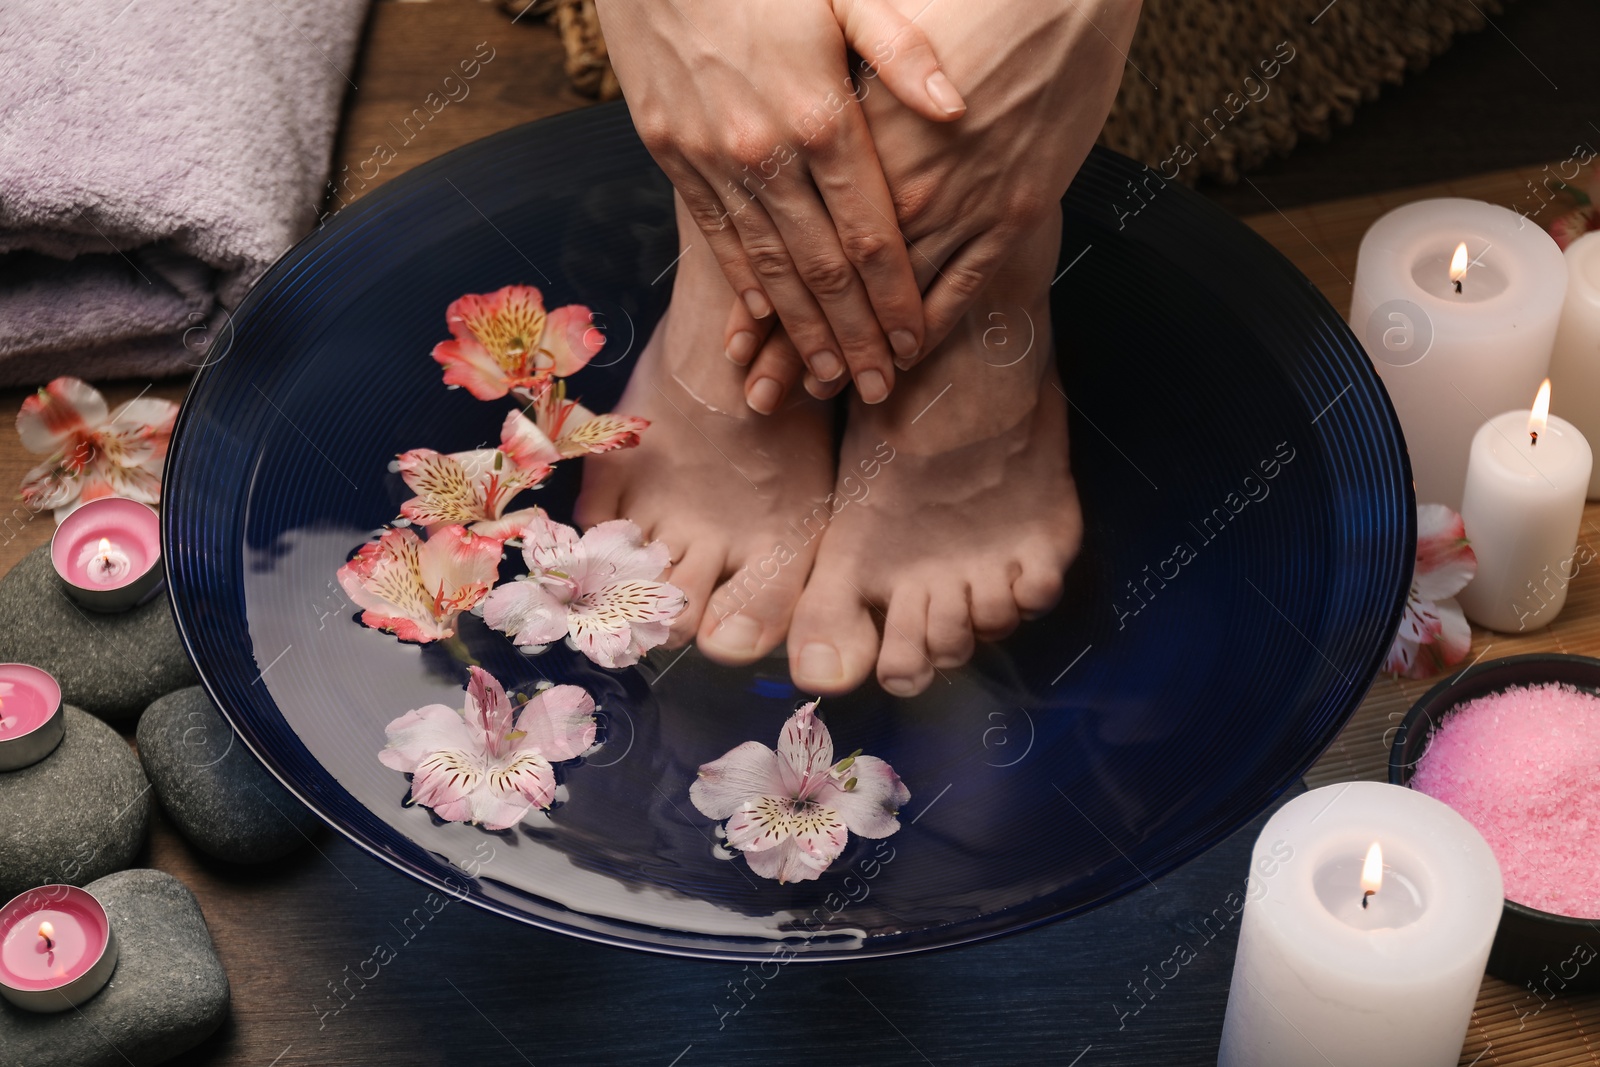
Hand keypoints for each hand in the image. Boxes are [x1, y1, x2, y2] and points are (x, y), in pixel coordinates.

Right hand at [595, 0, 968, 402]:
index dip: (897, 297)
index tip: (916, 343)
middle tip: (877, 389)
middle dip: (854, 337)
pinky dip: (745, 287)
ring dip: (799, 331)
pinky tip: (765, 327)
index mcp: (820, 113)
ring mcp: (711, 158)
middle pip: (822, 269)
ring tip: (826, 380)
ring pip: (767, 266)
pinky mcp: (671, 154)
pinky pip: (717, 237)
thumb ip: (901, 52)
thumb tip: (956, 110)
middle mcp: (764, 150)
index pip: (870, 234)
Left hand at [728, 0, 1140, 410]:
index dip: (770, 300)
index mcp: (850, 141)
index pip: (799, 242)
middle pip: (839, 286)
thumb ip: (822, 102)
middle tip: (768, 398)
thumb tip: (777, 145)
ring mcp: (963, 204)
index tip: (743, 347)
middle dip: (801, 347)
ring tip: (835, 393)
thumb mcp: (859, 30)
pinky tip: (909, 355)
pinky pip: (965, 285)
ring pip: (900, 299)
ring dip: (867, 351)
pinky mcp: (1016, 212)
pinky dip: (933, 325)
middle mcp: (901, 186)